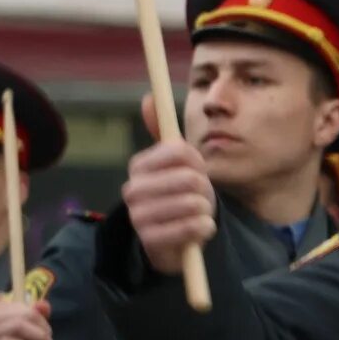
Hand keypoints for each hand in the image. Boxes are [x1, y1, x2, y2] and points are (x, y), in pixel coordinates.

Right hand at [120, 128, 216, 276]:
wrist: (176, 242)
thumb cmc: (180, 197)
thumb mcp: (177, 165)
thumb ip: (165, 135)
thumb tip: (149, 98)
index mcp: (139, 165)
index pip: (180, 151)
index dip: (198, 162)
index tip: (195, 172)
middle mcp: (132, 188)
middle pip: (190, 178)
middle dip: (204, 190)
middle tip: (198, 198)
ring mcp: (138, 216)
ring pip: (194, 203)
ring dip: (206, 211)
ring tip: (196, 215)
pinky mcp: (150, 240)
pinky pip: (192, 227)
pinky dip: (204, 228)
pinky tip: (198, 230)